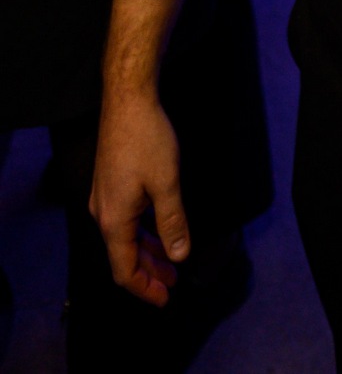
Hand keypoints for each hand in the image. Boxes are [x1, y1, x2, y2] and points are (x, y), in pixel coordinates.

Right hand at [90, 91, 189, 305]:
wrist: (127, 101)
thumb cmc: (146, 139)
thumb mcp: (167, 183)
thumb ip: (172, 223)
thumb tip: (179, 256)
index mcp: (114, 220)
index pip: (124, 270)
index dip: (145, 289)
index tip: (166, 299)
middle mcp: (103, 213)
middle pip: (124, 256)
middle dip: (149, 273)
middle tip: (174, 284)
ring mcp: (105, 197)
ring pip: (125, 237)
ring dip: (148, 251)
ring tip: (172, 261)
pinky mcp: (111, 183)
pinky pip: (126, 219)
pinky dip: (143, 231)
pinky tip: (160, 229)